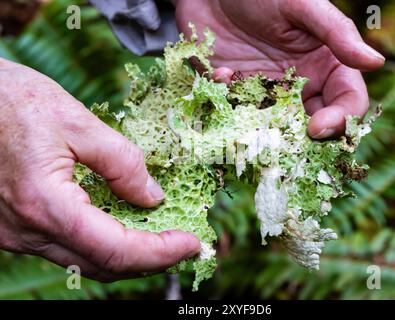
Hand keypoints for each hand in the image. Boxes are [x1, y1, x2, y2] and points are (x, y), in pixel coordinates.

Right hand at [0, 58, 199, 280]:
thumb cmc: (11, 100)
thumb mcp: (76, 121)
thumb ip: (121, 162)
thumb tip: (153, 196)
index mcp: (44, 205)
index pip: (116, 250)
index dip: (161, 253)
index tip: (192, 243)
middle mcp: (27, 231)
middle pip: (103, 265)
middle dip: (151, 259)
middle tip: (184, 243)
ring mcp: (17, 234)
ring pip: (86, 261)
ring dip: (128, 253)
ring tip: (162, 235)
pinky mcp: (16, 227)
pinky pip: (68, 246)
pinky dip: (103, 242)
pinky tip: (123, 224)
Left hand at [174, 0, 384, 138]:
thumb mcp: (302, 5)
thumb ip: (337, 33)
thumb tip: (376, 62)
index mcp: (326, 66)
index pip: (347, 102)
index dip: (340, 121)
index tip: (317, 129)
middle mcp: (300, 87)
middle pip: (315, 126)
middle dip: (304, 141)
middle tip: (285, 146)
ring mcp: (268, 95)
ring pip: (277, 129)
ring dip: (266, 132)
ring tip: (249, 123)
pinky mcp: (238, 97)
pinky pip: (238, 114)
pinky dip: (229, 103)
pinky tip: (222, 74)